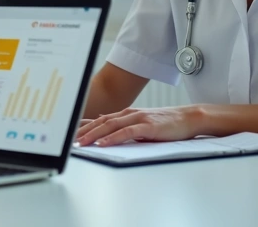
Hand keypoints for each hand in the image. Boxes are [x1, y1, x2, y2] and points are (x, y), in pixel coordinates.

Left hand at [74, 106, 203, 146]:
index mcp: (126, 114)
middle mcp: (129, 114)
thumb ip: (125, 127)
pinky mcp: (147, 126)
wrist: (189, 118)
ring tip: (81, 143)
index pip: (99, 119)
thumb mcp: (142, 124)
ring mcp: (138, 118)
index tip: (69, 133)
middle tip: (69, 140)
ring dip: (93, 135)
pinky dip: (112, 138)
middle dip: (83, 131)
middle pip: (100, 122)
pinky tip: (103, 144)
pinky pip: (126, 132)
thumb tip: (107, 130)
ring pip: (109, 126)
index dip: (83, 126)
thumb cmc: (167, 123)